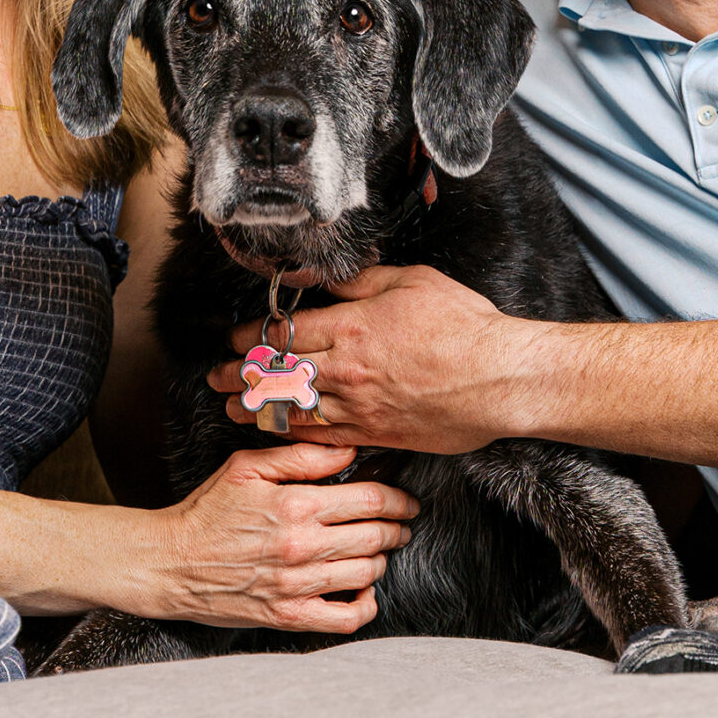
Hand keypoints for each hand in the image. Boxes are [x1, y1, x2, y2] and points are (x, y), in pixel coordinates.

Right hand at [155, 441, 416, 633]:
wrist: (169, 562)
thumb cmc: (206, 511)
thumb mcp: (247, 467)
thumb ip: (301, 457)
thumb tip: (349, 451)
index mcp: (295, 505)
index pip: (370, 501)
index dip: (397, 500)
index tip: (405, 501)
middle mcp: (301, 547)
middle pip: (375, 538)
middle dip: (397, 529)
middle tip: (400, 524)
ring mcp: (296, 586)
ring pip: (366, 574)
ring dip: (381, 560)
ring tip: (378, 550)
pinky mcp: (287, 616)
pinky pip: (345, 619)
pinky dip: (365, 606)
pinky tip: (363, 591)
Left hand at [207, 265, 532, 454]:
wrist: (501, 377)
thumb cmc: (464, 326)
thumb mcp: (411, 281)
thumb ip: (360, 282)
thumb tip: (324, 280)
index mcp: (353, 326)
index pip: (285, 333)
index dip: (252, 339)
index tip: (235, 341)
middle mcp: (348, 369)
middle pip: (279, 374)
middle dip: (240, 377)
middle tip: (216, 380)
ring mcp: (361, 406)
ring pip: (294, 410)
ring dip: (258, 410)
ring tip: (233, 411)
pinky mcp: (378, 434)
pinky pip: (325, 438)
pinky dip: (296, 436)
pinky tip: (281, 433)